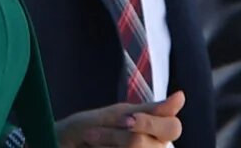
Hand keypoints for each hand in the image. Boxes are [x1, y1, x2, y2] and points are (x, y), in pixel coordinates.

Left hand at [55, 91, 185, 146]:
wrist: (58, 144)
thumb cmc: (85, 129)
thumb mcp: (115, 115)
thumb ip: (148, 110)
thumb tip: (182, 97)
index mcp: (155, 131)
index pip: (173, 127)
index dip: (151, 123)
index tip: (127, 119)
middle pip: (155, 142)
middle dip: (125, 136)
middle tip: (98, 131)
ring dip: (107, 142)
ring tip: (91, 139)